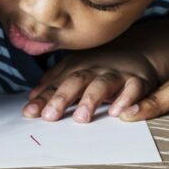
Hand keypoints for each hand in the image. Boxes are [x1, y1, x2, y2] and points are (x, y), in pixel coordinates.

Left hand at [23, 48, 161, 122]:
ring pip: (102, 85)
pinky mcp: (137, 81)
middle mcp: (94, 69)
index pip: (57, 84)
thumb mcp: (76, 68)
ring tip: (81, 117)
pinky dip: (126, 100)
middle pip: (76, 81)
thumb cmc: (101, 64)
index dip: (43, 98)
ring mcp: (116, 74)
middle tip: (50, 116)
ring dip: (90, 100)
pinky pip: (133, 89)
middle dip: (62, 98)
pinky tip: (117, 112)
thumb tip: (31, 99)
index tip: (29, 113)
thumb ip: (54, 82)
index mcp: (77, 67)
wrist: (139, 50)